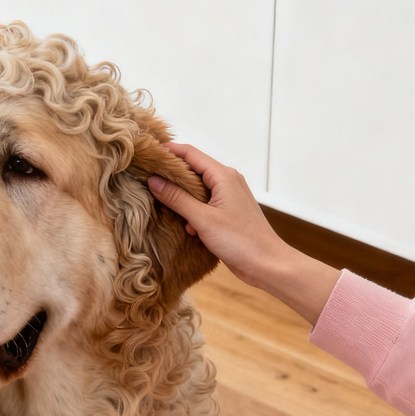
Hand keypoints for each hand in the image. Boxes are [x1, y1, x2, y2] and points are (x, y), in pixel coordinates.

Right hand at [148, 142, 339, 324]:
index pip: (190, 153)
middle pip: (193, 169)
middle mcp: (227, 181)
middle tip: (148, 179)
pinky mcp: (228, 212)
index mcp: (223, 176)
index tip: (147, 154)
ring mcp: (229, 196)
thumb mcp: (202, 219)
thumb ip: (177, 198)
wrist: (267, 264)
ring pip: (197, 188)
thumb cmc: (240, 241)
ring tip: (164, 206)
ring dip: (182, 197)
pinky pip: (204, 203)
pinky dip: (193, 211)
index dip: (168, 151)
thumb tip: (153, 180)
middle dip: (171, 175)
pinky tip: (189, 228)